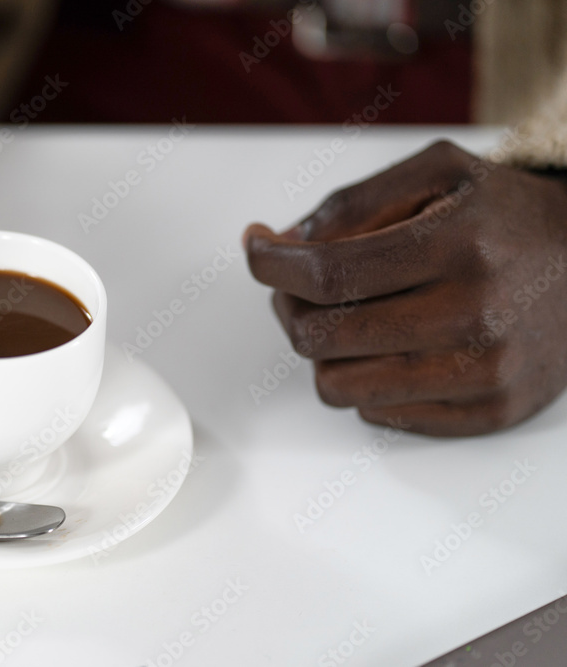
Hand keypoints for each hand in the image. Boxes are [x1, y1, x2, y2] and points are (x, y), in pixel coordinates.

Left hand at [245, 141, 566, 435]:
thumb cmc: (504, 216)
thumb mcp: (437, 173)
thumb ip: (351, 203)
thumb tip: (280, 243)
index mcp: (457, 244)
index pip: (326, 274)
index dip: (272, 265)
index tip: (258, 251)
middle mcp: (474, 314)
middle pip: (320, 337)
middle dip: (292, 307)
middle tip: (304, 286)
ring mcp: (485, 372)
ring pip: (338, 387)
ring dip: (325, 352)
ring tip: (349, 318)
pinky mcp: (492, 411)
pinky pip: (379, 415)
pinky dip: (367, 381)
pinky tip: (393, 346)